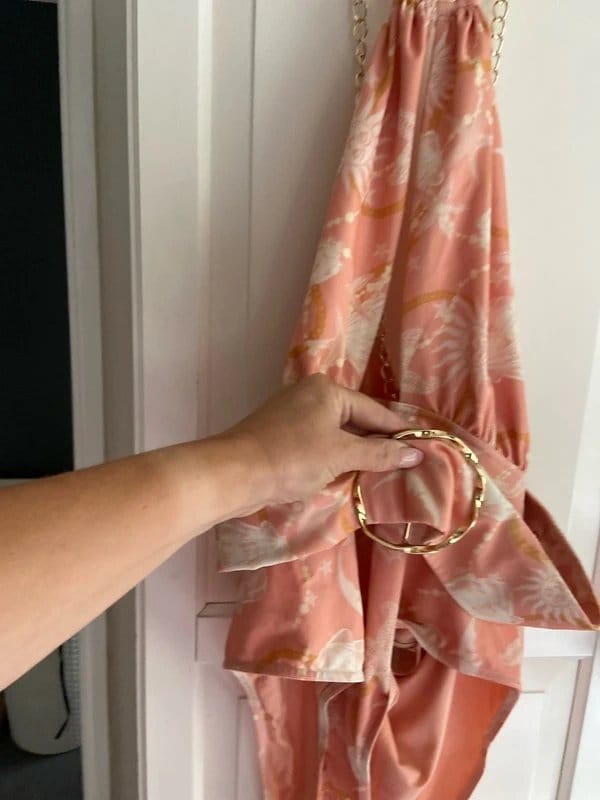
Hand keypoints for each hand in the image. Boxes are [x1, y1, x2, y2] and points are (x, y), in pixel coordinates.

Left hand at [223, 374, 422, 504]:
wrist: (235, 473)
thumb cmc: (292, 457)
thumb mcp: (341, 455)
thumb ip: (379, 453)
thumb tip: (415, 453)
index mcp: (328, 389)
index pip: (374, 410)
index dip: (398, 431)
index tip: (422, 447)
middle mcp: (311, 394)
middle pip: (355, 419)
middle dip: (377, 442)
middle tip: (405, 463)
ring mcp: (293, 413)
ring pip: (336, 432)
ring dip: (355, 452)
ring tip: (382, 471)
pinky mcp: (281, 433)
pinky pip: (318, 441)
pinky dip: (334, 456)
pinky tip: (346, 473)